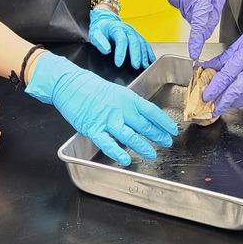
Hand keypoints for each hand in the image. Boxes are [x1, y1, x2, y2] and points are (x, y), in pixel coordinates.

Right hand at [26, 51, 177, 166]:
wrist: (69, 84)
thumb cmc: (91, 86)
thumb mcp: (116, 91)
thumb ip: (128, 105)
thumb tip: (142, 116)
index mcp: (127, 98)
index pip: (151, 111)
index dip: (163, 122)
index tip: (173, 130)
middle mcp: (120, 109)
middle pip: (144, 125)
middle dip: (157, 135)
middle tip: (167, 143)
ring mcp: (107, 120)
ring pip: (129, 136)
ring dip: (142, 146)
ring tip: (152, 154)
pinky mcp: (93, 129)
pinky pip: (107, 143)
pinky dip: (117, 152)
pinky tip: (126, 159)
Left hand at [88, 7, 154, 69]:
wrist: (105, 22)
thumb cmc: (100, 30)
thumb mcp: (95, 34)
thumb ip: (100, 42)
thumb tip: (107, 50)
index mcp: (116, 28)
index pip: (121, 40)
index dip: (120, 52)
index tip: (118, 64)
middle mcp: (127, 29)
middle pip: (134, 41)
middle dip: (136, 55)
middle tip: (136, 66)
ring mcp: (133, 32)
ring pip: (141, 42)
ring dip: (144, 55)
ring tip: (144, 65)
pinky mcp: (137, 36)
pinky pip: (145, 43)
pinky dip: (149, 52)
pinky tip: (151, 60)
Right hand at [167, 0, 225, 59]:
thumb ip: (212, 17)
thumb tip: (204, 32)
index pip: (199, 25)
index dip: (196, 41)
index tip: (194, 53)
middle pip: (193, 19)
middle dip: (200, 16)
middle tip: (206, 1)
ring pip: (186, 14)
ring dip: (193, 9)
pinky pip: (180, 7)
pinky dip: (186, 4)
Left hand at [203, 11, 242, 113]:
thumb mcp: (239, 43)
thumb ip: (223, 58)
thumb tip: (209, 66)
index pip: (225, 77)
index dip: (214, 88)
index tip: (206, 96)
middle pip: (235, 91)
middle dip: (223, 103)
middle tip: (213, 110)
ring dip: (234, 102)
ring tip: (225, 104)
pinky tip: (239, 96)